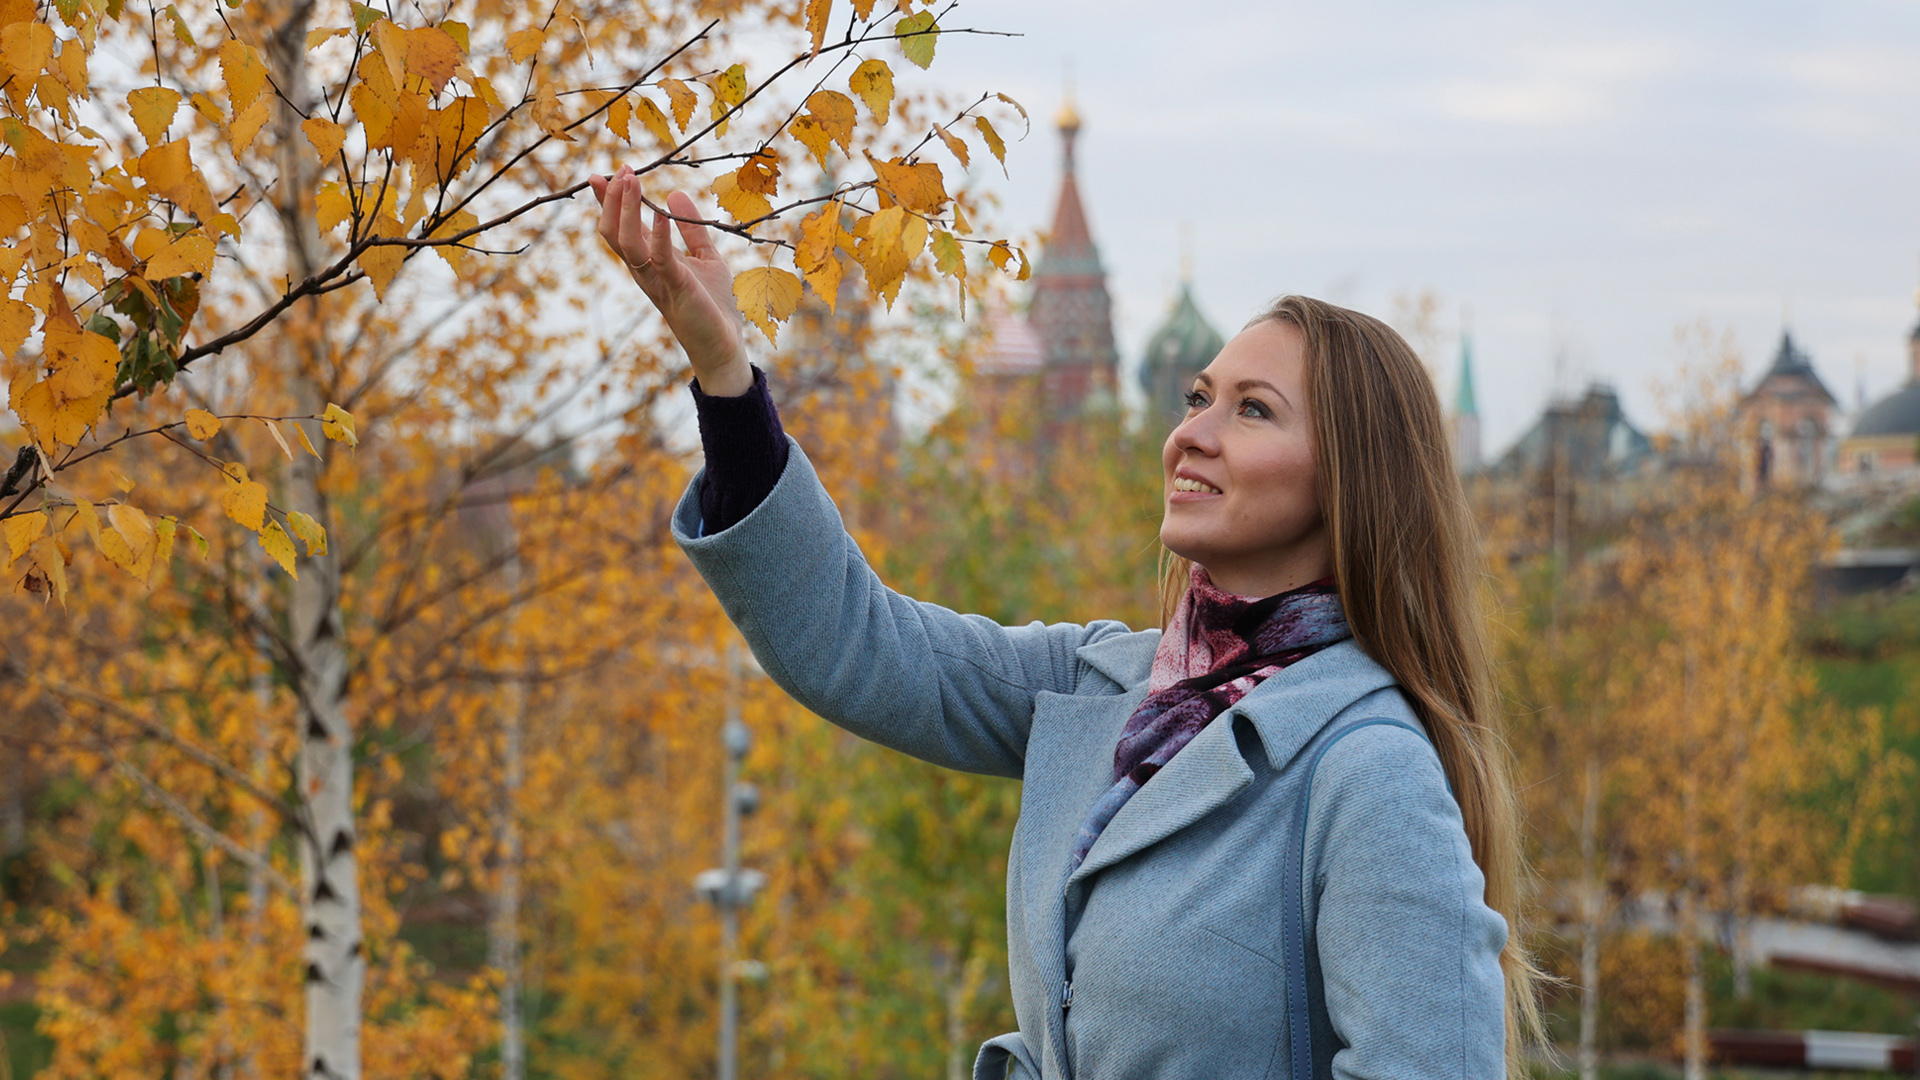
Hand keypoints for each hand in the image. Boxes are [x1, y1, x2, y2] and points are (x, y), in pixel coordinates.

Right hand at [588, 166, 751, 396]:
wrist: (725, 345)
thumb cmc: (714, 305)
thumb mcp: (705, 258)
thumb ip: (691, 228)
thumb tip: (675, 193)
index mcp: (648, 262)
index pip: (619, 227)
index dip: (608, 202)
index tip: (604, 173)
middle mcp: (645, 271)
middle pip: (614, 232)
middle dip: (614, 200)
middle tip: (622, 170)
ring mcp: (658, 281)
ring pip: (627, 243)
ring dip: (627, 210)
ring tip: (631, 180)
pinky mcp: (677, 289)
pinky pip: (661, 259)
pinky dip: (659, 235)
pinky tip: (660, 213)